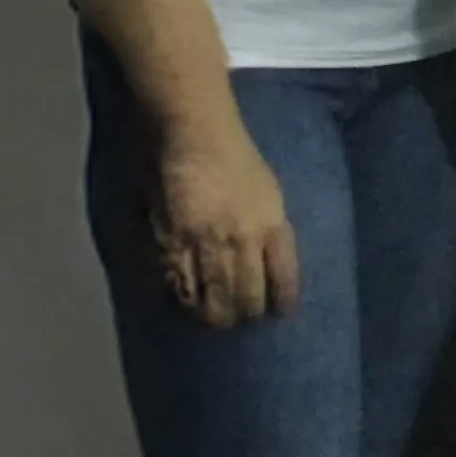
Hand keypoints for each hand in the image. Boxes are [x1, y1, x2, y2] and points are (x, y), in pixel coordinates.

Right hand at [146, 121, 303, 329]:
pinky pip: (179, 290)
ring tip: (212, 321)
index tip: (277, 314)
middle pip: (248, 300)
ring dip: (213, 318)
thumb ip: (270, 230)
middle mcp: (244, 242)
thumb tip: (269, 264)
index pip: (285, 282)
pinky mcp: (171, 247)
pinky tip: (184, 306)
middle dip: (245, 317)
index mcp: (273, 226)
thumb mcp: (269, 192)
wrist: (193, 135)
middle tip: (239, 320)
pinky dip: (183, 303)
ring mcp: (206, 247)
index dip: (281, 304)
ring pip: (213, 304)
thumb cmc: (235, 157)